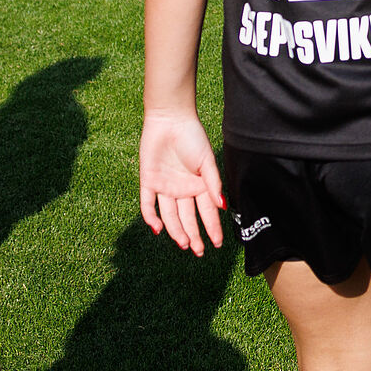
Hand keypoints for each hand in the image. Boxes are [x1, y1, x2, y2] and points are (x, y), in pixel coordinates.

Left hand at [140, 110, 224, 255]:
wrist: (170, 119)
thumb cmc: (193, 137)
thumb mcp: (207, 161)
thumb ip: (213, 184)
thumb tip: (223, 206)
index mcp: (198, 185)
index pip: (206, 212)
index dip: (212, 227)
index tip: (218, 243)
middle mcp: (182, 190)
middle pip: (187, 218)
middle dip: (194, 235)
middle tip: (199, 251)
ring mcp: (164, 187)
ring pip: (169, 215)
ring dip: (176, 230)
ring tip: (184, 244)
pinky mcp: (148, 181)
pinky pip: (148, 204)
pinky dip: (151, 217)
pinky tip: (158, 229)